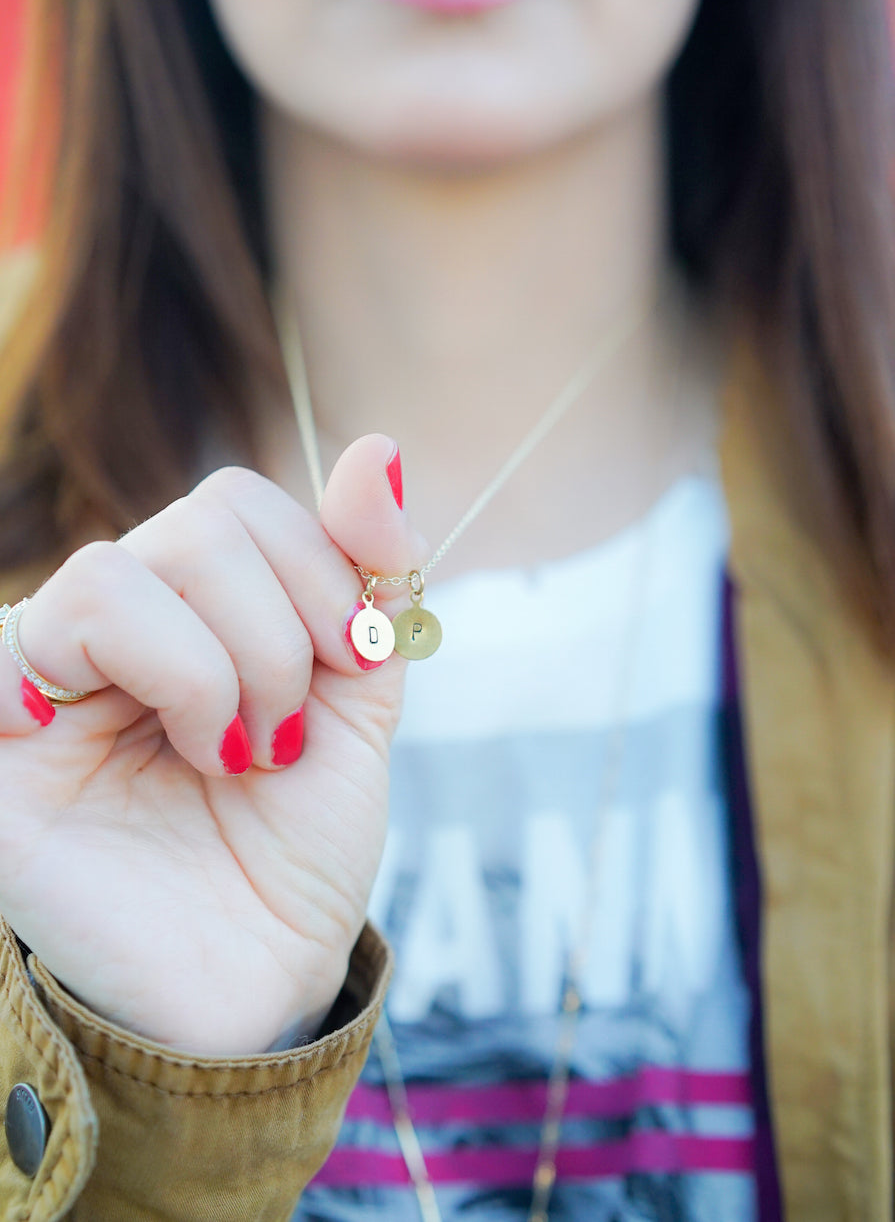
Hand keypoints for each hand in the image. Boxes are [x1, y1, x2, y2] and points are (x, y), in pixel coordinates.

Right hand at [0, 435, 425, 1054]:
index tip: (358, 660)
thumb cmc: (290, 853)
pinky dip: (146, 676)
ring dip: (221, 670)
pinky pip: (48, 631)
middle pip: (201, 522)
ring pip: (125, 571)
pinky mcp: (2, 724)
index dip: (321, 564)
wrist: (246, 984)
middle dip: (283, 631)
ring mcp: (51, 670)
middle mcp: (121, 624)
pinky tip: (169, 750)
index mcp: (199, 610)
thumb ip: (367, 584)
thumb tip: (381, 450)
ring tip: (230, 755)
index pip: (242, 501)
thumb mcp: (356, 707)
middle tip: (286, 735)